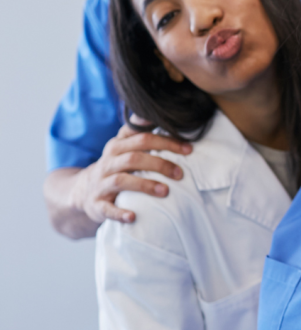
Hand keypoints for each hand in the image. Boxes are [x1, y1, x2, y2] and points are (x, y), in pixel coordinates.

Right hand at [69, 116, 191, 224]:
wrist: (83, 192)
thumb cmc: (115, 166)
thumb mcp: (124, 147)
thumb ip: (140, 131)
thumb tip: (155, 112)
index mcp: (117, 146)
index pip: (142, 138)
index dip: (166, 141)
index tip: (188, 149)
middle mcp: (107, 162)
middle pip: (134, 158)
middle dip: (160, 164)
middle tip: (180, 173)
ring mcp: (100, 184)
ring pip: (121, 181)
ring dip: (145, 185)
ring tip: (165, 191)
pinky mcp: (96, 204)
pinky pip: (107, 209)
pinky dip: (120, 212)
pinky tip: (133, 216)